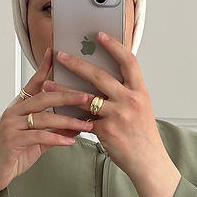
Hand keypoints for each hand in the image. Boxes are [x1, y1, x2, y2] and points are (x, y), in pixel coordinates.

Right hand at [0, 45, 95, 196]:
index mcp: (18, 108)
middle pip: (43, 97)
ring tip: (85, 124)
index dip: (44, 69)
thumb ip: (54, 130)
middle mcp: (13, 113)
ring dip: (68, 120)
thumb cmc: (12, 155)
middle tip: (87, 96)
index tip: (54, 55)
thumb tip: (76, 124)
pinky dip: (56, 138)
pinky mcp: (12, 141)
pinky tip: (70, 140)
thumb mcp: (37, 141)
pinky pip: (39, 136)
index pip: (33, 84)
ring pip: (43, 117)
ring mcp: (11, 126)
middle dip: (67, 95)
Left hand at [45, 33, 167, 181]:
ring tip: (48, 85)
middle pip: (100, 76)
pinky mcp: (106, 130)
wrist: (148, 161)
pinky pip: (83, 119)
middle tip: (61, 56)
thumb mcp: (140, 108)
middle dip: (77, 65)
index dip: (114, 46)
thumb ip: (125, 92)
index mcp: (140, 91)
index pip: (129, 61)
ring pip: (85, 98)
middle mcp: (130, 100)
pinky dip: (70, 115)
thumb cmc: (142, 134)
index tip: (100, 36)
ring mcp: (118, 115)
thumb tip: (101, 79)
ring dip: (63, 90)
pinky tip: (57, 111)